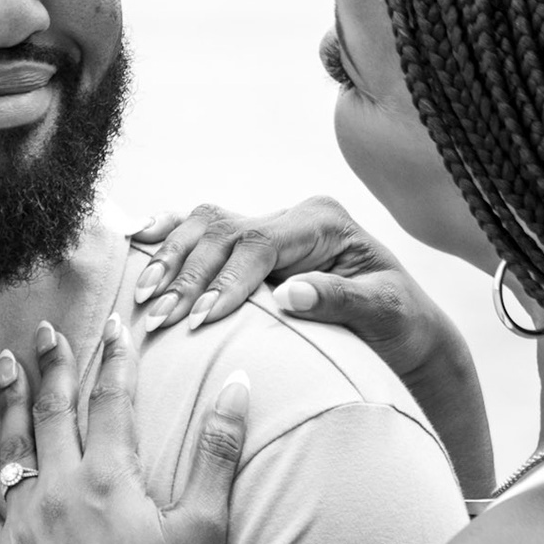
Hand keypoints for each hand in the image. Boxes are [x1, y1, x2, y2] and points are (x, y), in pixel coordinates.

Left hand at [0, 313, 251, 543]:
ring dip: (9, 403)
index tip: (115, 322)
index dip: (116, 357)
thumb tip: (238, 387)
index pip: (114, 400)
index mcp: (112, 478)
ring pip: (11, 448)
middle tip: (46, 330)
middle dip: (53, 366)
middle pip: (53, 412)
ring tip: (4, 365)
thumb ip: (218, 455)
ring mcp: (24, 525)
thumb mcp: (205, 531)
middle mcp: (60, 490)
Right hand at [131, 198, 492, 494]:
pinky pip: (202, 229)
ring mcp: (271, 224)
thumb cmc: (400, 323)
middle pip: (223, 230)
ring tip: (144, 298)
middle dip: (187, 274)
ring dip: (170, 260)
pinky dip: (169, 235)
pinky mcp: (253, 242)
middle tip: (158, 317)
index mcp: (323, 223)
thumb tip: (290, 293)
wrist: (406, 327)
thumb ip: (340, 299)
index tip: (201, 319)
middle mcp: (293, 216)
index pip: (259, 242)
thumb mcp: (385, 313)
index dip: (226, 281)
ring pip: (204, 225)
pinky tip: (137, 241)